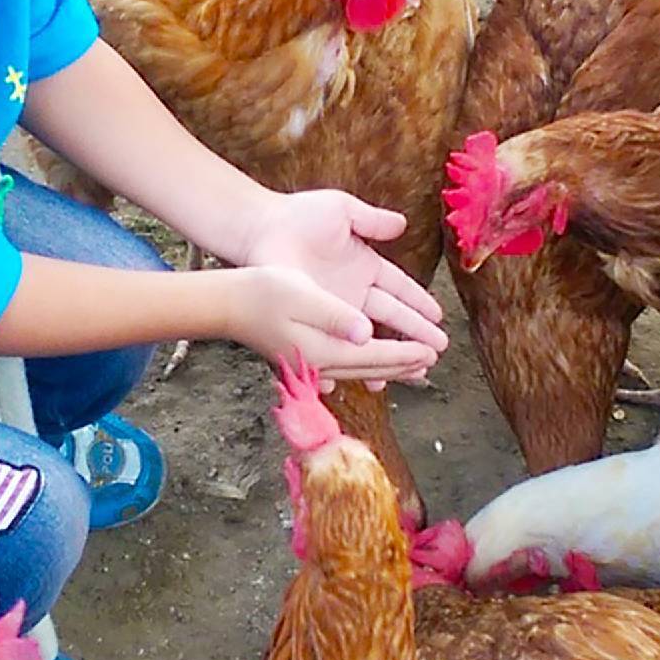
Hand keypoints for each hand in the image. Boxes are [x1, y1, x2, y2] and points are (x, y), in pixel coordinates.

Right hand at [223, 266, 439, 388]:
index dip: (406, 354)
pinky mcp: (305, 355)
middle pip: (372, 367)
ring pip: (361, 368)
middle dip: (404, 365)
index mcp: (324, 350)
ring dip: (389, 367)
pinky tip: (372, 365)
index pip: (375, 355)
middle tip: (433, 361)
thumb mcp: (302, 295)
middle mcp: (321, 363)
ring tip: (413, 368)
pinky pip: (346, 364)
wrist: (226, 302)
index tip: (431, 351)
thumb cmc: (262, 291)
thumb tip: (366, 333)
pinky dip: (368, 364)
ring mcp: (312, 362)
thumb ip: (336, 315)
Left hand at [233, 191, 448, 383]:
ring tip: (409, 375)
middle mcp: (353, 293)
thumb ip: (371, 220)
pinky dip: (344, 365)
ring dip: (388, 357)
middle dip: (415, 336)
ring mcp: (333, 309)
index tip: (439, 320)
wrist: (259, 228)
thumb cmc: (299, 215)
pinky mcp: (313, 321)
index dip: (420, 305)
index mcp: (365, 267)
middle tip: (436, 353)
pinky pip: (333, 347)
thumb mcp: (341, 210)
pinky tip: (360, 380)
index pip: (400, 290)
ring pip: (368, 339)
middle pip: (392, 319)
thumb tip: (402, 225)